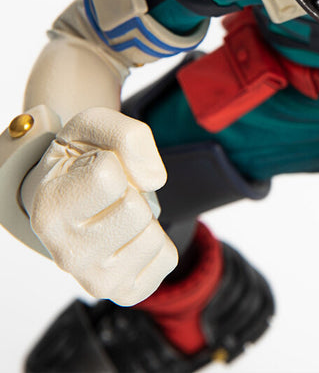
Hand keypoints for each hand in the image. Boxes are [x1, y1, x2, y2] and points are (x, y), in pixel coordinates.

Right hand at [22, 108, 176, 305]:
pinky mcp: (123, 290)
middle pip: (135, 211)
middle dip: (133, 192)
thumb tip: (153, 180)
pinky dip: (160, 242)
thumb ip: (128, 135)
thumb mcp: (95, 128)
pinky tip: (133, 236)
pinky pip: (167, 259)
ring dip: (147, 217)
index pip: (107, 176)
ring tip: (121, 214)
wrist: (71, 196)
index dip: (113, 161)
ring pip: (152, 238)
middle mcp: (66, 253)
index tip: (96, 167)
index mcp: (50, 210)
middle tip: (113, 194)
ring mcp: (94, 278)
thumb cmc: (83, 159)